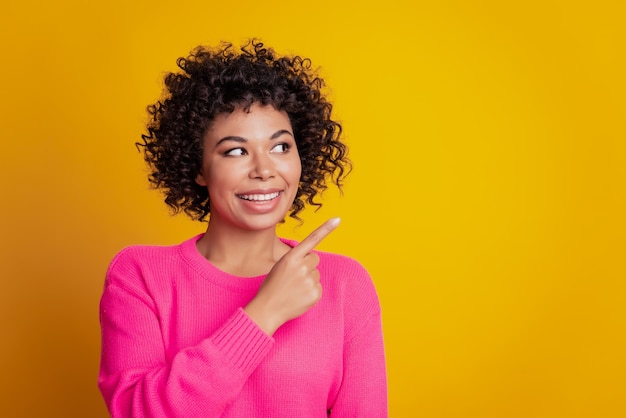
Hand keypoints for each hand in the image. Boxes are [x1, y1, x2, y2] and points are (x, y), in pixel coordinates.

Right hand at [244, 218, 340, 335]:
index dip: (325, 229)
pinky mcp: (315, 294)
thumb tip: (312, 260)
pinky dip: (310, 291)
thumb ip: (296, 259)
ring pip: (316, 274)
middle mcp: (302, 267)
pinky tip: (299, 296)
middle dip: (308, 265)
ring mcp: (309, 281)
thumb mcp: (279, 266)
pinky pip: (318, 287)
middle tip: (294, 277)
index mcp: (291, 257)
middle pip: (315, 259)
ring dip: (308, 279)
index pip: (311, 240)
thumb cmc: (272, 286)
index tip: (337, 219)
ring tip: (294, 288)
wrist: (267, 310)